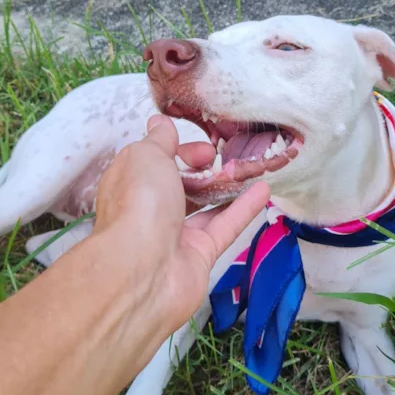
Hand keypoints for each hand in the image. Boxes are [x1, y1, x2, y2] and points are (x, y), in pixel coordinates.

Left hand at [93, 115, 268, 332]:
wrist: (142, 271)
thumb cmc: (138, 204)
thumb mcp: (146, 156)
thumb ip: (159, 140)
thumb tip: (159, 123)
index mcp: (130, 184)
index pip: (154, 161)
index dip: (178, 149)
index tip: (202, 145)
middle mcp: (150, 209)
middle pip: (179, 184)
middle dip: (201, 168)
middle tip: (221, 157)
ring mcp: (174, 235)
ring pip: (204, 207)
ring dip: (226, 187)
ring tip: (250, 168)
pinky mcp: (199, 255)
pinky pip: (224, 227)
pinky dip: (243, 208)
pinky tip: (264, 189)